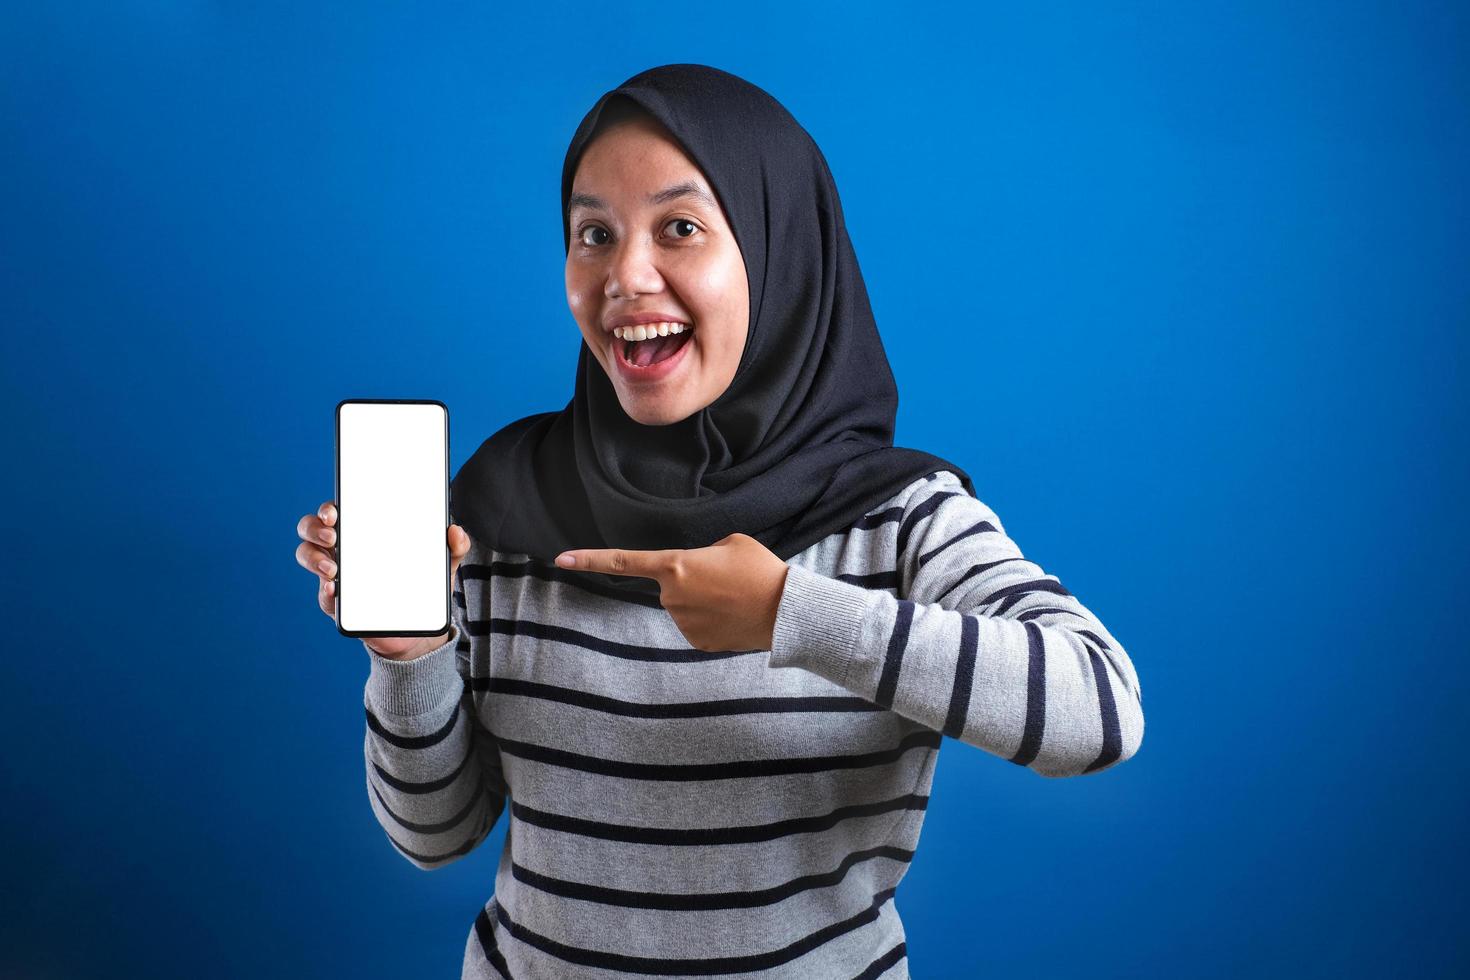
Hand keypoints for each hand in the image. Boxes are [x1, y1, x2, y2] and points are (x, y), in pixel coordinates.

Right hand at [295, 499, 471, 660]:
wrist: (417, 628)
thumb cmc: (422, 585)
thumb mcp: (442, 564)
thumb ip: (454, 547)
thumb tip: (456, 531)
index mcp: (364, 532)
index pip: (337, 511)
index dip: (328, 508)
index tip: (334, 511)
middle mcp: (343, 549)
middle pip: (311, 529)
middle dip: (314, 528)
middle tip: (333, 536)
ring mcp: (336, 575)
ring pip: (307, 556)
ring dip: (313, 558)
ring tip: (332, 568)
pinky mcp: (337, 603)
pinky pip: (323, 595)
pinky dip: (326, 592)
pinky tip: (335, 590)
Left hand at [554, 533, 789, 652]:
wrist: (784, 611)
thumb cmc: (760, 569)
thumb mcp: (731, 543)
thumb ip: (703, 553)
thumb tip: (697, 569)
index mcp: (676, 565)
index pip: (624, 562)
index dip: (590, 559)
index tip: (560, 559)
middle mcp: (671, 597)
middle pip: (671, 584)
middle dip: (693, 581)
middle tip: (727, 580)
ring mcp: (682, 622)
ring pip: (684, 606)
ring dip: (704, 601)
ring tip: (735, 598)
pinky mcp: (696, 642)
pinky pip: (696, 625)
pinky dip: (712, 621)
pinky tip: (733, 617)